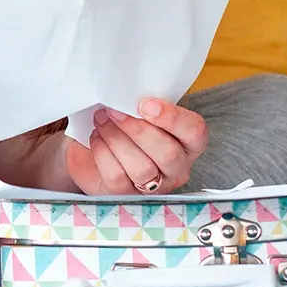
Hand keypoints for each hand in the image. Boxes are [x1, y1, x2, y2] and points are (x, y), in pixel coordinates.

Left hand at [64, 99, 209, 194]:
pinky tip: (96, 137)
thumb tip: (130, 91)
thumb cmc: (123, 124)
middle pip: (167, 153)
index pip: (195, 132)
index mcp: (189, 142)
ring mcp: (154, 186)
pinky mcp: (127, 195)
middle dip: (136, 129)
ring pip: (141, 168)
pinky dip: (102, 152)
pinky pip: (117, 176)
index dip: (172, 118)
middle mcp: (177, 167)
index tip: (144, 104)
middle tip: (113, 111)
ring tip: (101, 121)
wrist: (92, 144)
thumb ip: (143, 103)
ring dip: (116, 139)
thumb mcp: (137, 109)